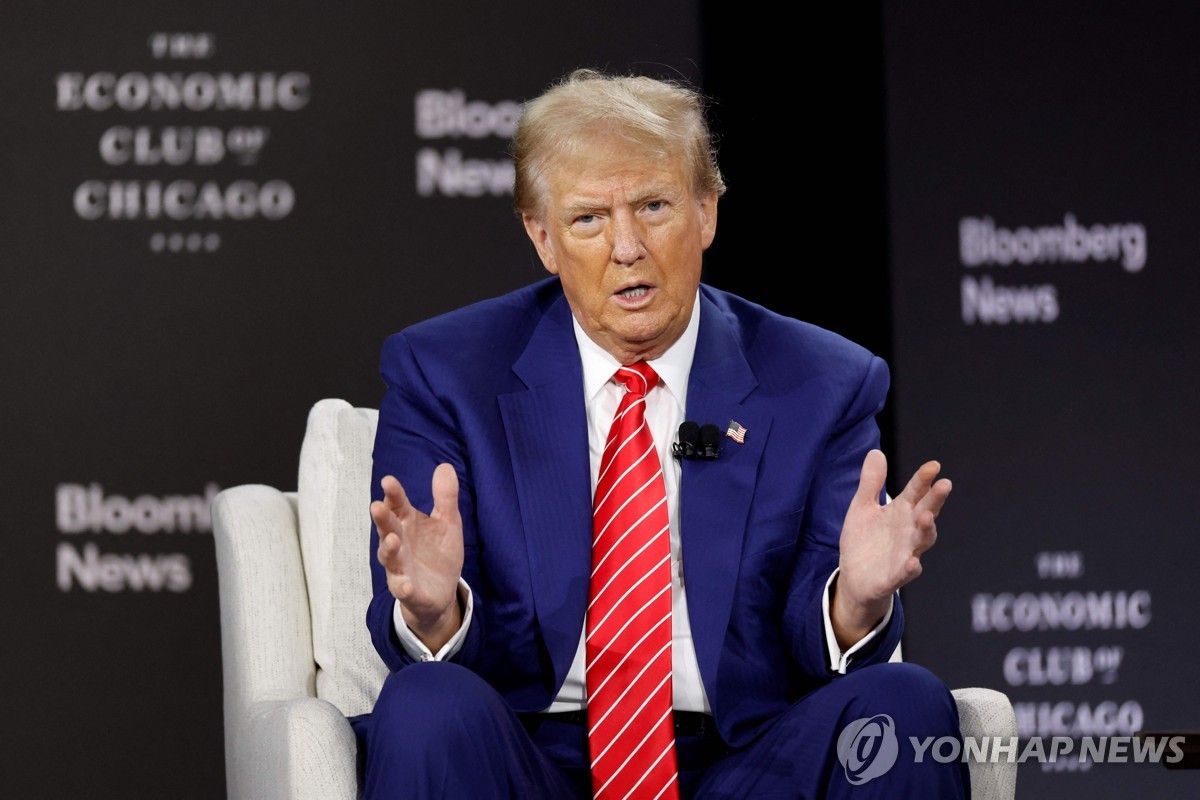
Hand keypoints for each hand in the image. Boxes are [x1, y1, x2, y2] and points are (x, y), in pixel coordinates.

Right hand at [371, 464, 463, 649]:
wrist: (441, 591)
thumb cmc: (437, 551)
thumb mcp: (447, 522)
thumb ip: (445, 497)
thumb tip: (445, 466)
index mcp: (408, 523)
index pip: (398, 506)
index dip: (393, 494)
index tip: (388, 481)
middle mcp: (399, 543)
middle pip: (388, 528)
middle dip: (382, 519)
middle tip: (376, 506)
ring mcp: (400, 567)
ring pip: (390, 557)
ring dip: (389, 549)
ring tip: (393, 540)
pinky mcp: (407, 589)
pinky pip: (402, 588)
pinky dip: (402, 586)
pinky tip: (405, 584)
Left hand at [833, 449, 950, 643]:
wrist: (855, 576)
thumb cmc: (864, 540)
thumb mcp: (862, 507)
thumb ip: (871, 482)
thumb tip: (876, 452)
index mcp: (901, 511)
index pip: (915, 492)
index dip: (923, 479)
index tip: (933, 465)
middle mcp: (909, 530)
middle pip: (926, 512)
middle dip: (935, 500)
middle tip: (944, 484)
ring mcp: (905, 552)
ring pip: (922, 540)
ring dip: (926, 529)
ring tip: (926, 517)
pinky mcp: (896, 575)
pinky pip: (907, 571)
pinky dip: (911, 567)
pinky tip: (913, 561)